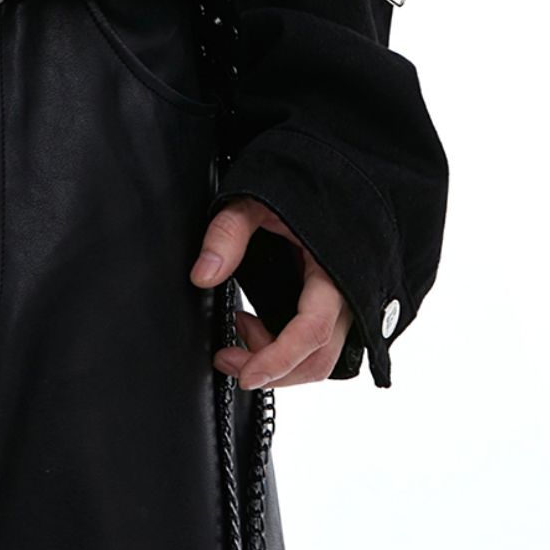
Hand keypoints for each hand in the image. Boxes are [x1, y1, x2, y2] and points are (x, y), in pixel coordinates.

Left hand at [191, 196, 353, 387]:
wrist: (331, 174)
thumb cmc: (299, 182)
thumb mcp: (255, 199)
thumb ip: (229, 233)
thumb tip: (203, 276)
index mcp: (334, 271)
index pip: (312, 331)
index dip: (279, 360)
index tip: (245, 375)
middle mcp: (347, 295)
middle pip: (317, 359)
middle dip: (271, 371)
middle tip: (227, 358)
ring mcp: (346, 304)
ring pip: (319, 358)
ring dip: (277, 361)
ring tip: (239, 329)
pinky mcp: (336, 306)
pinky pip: (318, 345)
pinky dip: (286, 350)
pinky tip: (256, 325)